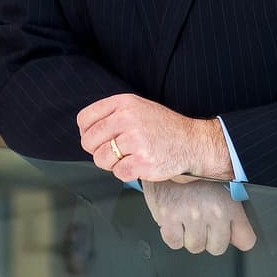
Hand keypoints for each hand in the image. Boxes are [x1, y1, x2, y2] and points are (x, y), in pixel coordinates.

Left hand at [76, 93, 230, 182]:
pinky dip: (125, 173)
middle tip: (114, 152)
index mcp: (123, 103)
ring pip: (101, 159)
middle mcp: (127, 118)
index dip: (87, 133)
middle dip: (98, 151)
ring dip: (111, 164)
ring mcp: (136, 140)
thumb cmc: (162, 127)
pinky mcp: (143, 161)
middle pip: (89, 141)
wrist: (191, 142)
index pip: (85, 119)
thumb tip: (86, 132)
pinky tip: (138, 165)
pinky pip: (117, 173)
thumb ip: (111, 115)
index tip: (97, 139)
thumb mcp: (136, 108)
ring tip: (128, 157)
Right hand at [142, 179, 257, 254]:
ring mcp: (191, 215)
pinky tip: (174, 218)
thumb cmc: (191, 174)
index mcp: (229, 204)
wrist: (164, 157)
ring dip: (189, 236)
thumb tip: (242, 240)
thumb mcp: (221, 189)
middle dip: (208, 238)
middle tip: (201, 220)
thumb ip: (233, 215)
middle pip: (217, 248)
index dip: (233, 237)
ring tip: (186, 216)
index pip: (246, 240)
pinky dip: (172, 235)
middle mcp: (213, 210)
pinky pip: (175, 243)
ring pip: (195, 246)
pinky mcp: (169, 217)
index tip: (227, 232)